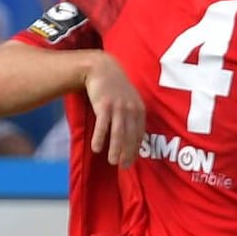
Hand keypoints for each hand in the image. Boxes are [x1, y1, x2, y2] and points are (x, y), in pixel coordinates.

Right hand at [83, 53, 144, 167]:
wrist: (101, 67)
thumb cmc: (115, 87)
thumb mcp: (130, 99)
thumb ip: (133, 115)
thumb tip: (133, 136)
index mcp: (139, 110)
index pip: (139, 134)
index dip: (135, 149)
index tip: (132, 161)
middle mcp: (131, 109)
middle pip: (130, 136)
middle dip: (128, 153)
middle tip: (124, 167)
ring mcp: (118, 107)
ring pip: (118, 133)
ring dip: (116, 149)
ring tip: (113, 162)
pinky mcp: (104, 104)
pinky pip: (103, 124)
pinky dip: (100, 137)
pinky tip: (97, 148)